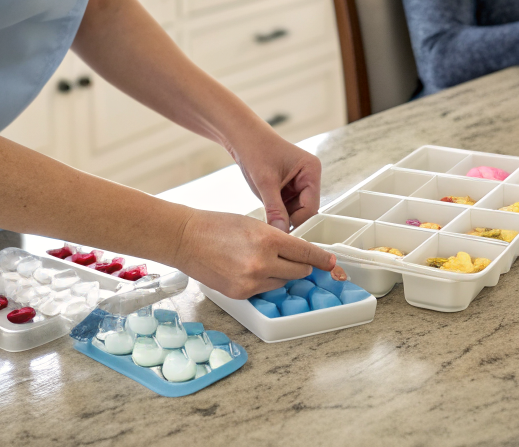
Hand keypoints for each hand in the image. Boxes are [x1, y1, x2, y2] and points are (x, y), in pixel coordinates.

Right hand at [173, 210, 347, 299]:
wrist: (186, 239)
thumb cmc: (217, 225)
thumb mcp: (254, 224)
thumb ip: (277, 238)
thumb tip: (298, 251)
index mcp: (268, 239)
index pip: (306, 252)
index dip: (322, 258)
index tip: (332, 262)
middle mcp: (263, 263)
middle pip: (299, 271)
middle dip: (299, 264)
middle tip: (290, 256)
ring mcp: (252, 282)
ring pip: (282, 281)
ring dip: (280, 272)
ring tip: (260, 259)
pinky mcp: (241, 294)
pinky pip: (264, 289)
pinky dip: (263, 280)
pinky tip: (248, 268)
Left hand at [232, 128, 323, 231]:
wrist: (242, 136)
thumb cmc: (256, 149)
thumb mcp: (265, 182)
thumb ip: (275, 209)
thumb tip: (282, 233)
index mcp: (311, 170)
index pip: (311, 207)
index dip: (298, 222)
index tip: (283, 236)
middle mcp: (308, 177)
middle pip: (305, 211)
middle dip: (288, 220)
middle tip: (273, 233)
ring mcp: (298, 183)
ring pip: (294, 212)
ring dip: (281, 217)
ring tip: (265, 218)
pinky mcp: (288, 188)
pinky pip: (285, 207)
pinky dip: (276, 212)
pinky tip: (265, 211)